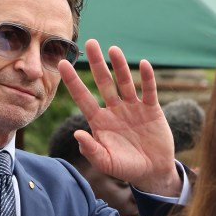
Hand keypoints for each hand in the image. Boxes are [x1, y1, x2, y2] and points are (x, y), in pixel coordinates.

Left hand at [58, 40, 179, 195]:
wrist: (152, 172)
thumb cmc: (125, 168)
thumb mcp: (106, 162)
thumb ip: (91, 150)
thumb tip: (77, 134)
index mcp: (100, 122)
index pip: (83, 98)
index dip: (73, 82)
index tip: (63, 63)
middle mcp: (114, 110)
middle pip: (104, 83)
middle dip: (96, 64)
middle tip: (90, 43)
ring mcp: (133, 107)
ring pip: (125, 82)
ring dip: (120, 66)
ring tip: (113, 49)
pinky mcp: (152, 109)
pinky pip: (149, 90)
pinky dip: (147, 78)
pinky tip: (143, 65)